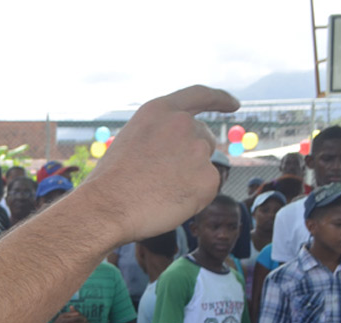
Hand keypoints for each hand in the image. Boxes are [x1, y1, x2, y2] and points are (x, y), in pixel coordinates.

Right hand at [81, 86, 239, 243]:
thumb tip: (180, 150)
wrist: (107, 207)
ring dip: (189, 178)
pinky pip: (207, 189)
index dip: (219, 99)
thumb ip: (160, 135)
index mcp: (160, 111)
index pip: (200, 96)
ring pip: (204, 166)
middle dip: (193, 156)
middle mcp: (183, 125)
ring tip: (158, 192)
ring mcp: (197, 151)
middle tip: (166, 179)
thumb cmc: (110, 180)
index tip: (234, 105)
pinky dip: (193, 198)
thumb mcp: (132, 141)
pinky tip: (168, 203)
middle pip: (205, 139)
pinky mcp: (207, 178)